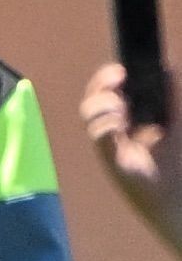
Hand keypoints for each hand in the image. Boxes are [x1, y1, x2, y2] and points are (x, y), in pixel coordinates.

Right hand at [83, 62, 175, 226]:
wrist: (176, 192)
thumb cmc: (177, 158)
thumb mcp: (177, 119)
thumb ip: (172, 96)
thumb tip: (167, 69)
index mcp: (129, 115)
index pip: (107, 90)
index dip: (107, 76)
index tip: (122, 71)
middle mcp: (114, 127)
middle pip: (92, 97)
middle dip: (102, 83)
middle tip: (119, 78)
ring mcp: (110, 142)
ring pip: (88, 112)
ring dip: (103, 104)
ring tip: (123, 110)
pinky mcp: (110, 157)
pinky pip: (98, 134)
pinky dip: (106, 124)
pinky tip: (122, 127)